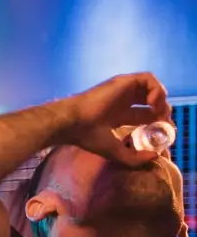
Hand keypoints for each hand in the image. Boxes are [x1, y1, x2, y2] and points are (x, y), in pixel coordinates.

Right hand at [56, 73, 170, 166]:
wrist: (72, 123)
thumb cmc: (88, 137)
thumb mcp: (115, 152)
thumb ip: (135, 157)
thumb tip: (155, 155)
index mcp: (118, 115)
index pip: (145, 114)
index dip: (157, 122)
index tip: (162, 132)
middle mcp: (121, 101)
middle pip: (150, 100)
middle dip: (162, 110)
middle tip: (163, 122)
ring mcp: (123, 90)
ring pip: (152, 88)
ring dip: (161, 99)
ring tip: (158, 111)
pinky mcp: (124, 81)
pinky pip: (149, 79)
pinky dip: (156, 89)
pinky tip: (153, 103)